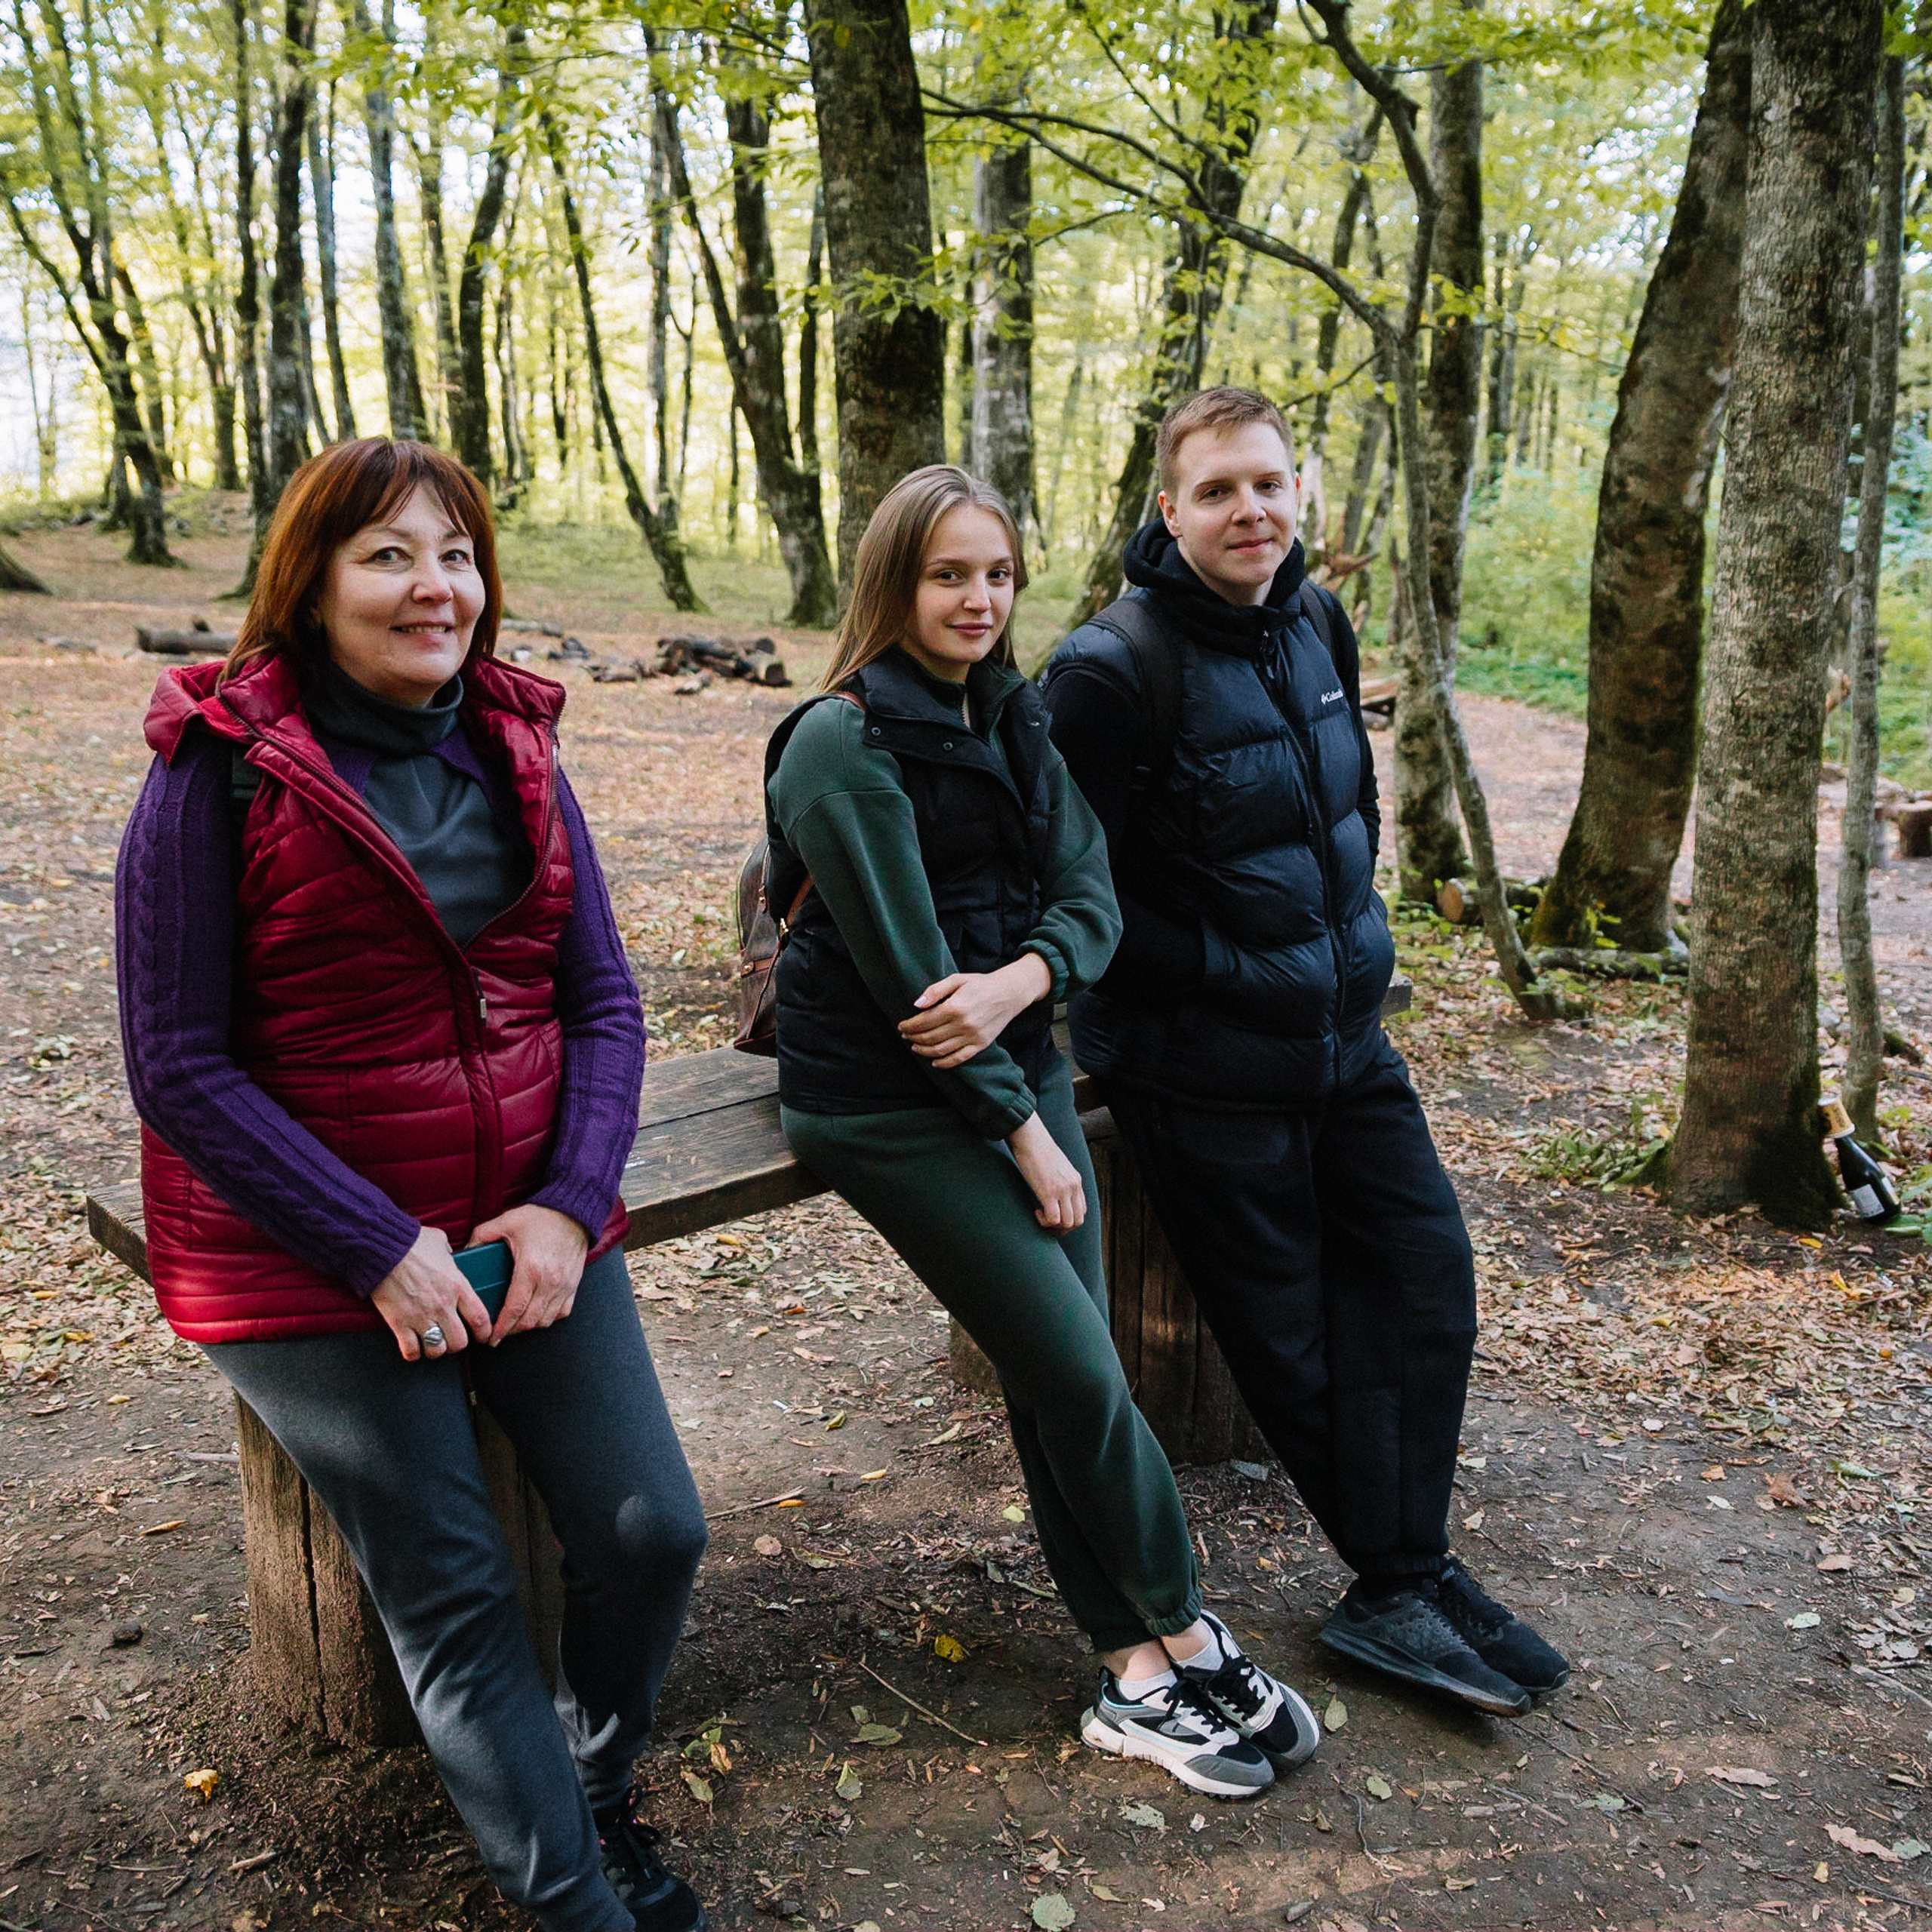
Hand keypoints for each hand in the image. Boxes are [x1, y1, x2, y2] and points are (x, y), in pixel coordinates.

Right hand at [371, 1225, 492, 1362]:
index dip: (484, 1332)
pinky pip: (411, 1351)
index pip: (480, 1319)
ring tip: (432, 1342)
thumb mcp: (440, 1243)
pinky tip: (413, 1345)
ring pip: (437, 1350)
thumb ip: (449, 1254)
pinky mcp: (399, 1323)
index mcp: (457, 1286)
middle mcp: (442, 1306)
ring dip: (435, 1349)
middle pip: (459, 1342)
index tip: (483, 1336)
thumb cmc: (411, 1242)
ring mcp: (420, 1316)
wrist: (382, 1248)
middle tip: (451, 1338)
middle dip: (457, 1343)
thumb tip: (448, 1256)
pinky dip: (413, 1352)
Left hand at [468, 1203, 589, 1341]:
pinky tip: (537, 1314)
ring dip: (529, 1326)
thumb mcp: (507, 1221)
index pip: (514, 1309)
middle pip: (529, 1320)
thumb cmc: (541, 1217)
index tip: (491, 1338)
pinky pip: (562, 1312)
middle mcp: (549, 1281)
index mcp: (530, 1269)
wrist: (574, 1212)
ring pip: (545, 1320)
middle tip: (499, 1334)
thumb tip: (465, 1250)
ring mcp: (564, 1285)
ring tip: (515, 1325)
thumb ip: (482, 1235)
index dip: (501, 1328)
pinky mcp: (574, 1285)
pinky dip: (548, 1318)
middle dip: (511, 1331)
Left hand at [898, 953, 1051, 1068]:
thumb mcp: (957, 979)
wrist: (1010, 992)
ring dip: (924, 1051)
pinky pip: (959, 1059)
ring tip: (915, 1047)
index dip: (909, 1026)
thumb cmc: (981, 984)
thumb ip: (935, 990)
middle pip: (930, 1037)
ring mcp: (973, 1037)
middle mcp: (963, 1024)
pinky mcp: (981, 1045)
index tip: (901, 1027)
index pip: (924, 1021)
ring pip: (941, 1050)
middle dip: (913, 1038)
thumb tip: (917, 1004)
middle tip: (905, 1036)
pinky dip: (944, 1063)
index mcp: (955, 1007)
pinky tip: (934, 1062)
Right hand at [1007, 1111, 1085, 1230]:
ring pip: (1068, 1223)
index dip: (1069, 1218)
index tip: (1055, 1216)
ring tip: (1041, 1216)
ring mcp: (1063, 1189)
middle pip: (1078, 1220)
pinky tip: (1036, 1211)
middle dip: (1063, 1229)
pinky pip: (1053, 1219)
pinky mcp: (1049, 1192)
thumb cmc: (1038, 1148)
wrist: (1030, 1137)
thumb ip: (1060, 1178)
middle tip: (1047, 1223)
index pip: (1082, 1209)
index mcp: (1076, 1180)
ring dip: (1053, 1226)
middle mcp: (1073, 1186)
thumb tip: (1052, 1187)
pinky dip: (1044, 1221)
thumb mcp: (1057, 1164)